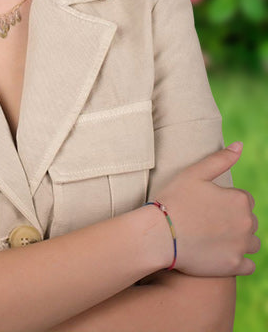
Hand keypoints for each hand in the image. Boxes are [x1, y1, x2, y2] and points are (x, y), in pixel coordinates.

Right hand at [157, 142, 259, 276]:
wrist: (159, 234)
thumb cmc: (174, 200)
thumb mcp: (193, 173)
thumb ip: (220, 159)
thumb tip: (240, 145)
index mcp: (240, 199)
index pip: (243, 199)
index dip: (224, 200)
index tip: (206, 204)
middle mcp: (247, 223)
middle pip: (249, 221)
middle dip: (233, 220)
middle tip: (206, 220)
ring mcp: (242, 246)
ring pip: (252, 243)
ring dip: (239, 240)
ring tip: (213, 237)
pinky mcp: (235, 266)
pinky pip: (248, 265)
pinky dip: (238, 260)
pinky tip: (219, 253)